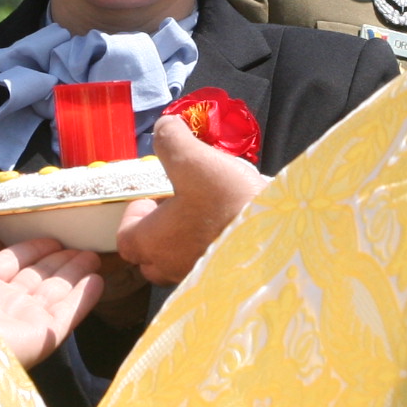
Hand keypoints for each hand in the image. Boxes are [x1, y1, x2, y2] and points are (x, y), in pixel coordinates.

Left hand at [0, 231, 105, 367]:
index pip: (9, 264)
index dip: (31, 249)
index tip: (53, 236)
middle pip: (36, 279)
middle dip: (59, 261)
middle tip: (83, 245)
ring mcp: (20, 323)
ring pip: (54, 294)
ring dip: (75, 274)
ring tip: (94, 256)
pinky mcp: (39, 338)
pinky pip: (66, 314)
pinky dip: (83, 297)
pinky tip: (96, 280)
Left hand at [115, 114, 266, 286]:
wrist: (280, 235)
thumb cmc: (229, 202)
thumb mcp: (195, 159)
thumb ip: (171, 140)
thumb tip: (164, 126)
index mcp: (153, 242)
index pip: (125, 238)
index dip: (134, 215)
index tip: (152, 196)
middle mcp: (170, 267)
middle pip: (149, 256)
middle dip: (157, 232)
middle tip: (176, 206)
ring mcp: (197, 278)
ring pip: (176, 264)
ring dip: (181, 243)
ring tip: (202, 216)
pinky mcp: (223, 279)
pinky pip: (203, 268)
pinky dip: (206, 251)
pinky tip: (226, 228)